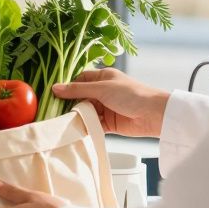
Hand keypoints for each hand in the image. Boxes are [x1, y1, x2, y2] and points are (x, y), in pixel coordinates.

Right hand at [51, 68, 168, 137]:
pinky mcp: (110, 123)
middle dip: (70, 104)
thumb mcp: (102, 88)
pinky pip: (93, 124)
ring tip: (64, 121)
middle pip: (80, 97)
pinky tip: (77, 129)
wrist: (154, 115)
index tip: (54, 95)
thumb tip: (55, 88)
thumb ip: (78, 90)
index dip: (68, 86)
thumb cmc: (132, 94)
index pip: (80, 80)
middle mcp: (104, 91)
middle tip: (55, 111)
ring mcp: (106, 108)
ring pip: (86, 111)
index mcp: (103, 78)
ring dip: (78, 116)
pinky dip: (86, 127)